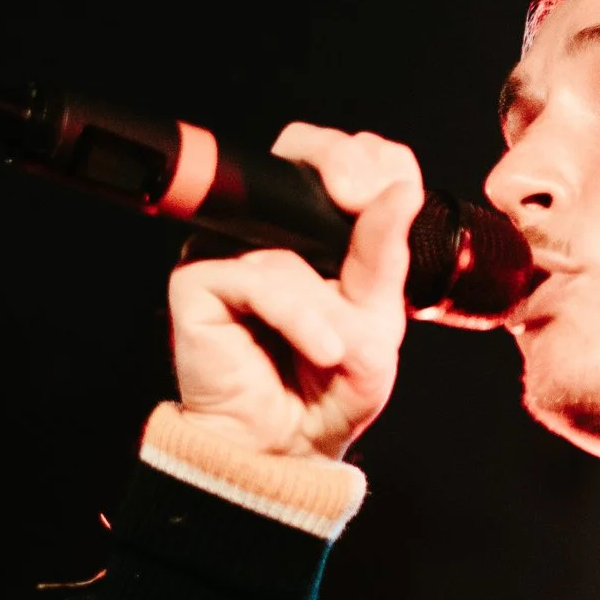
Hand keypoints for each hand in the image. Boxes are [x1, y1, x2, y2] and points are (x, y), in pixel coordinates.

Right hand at [166, 124, 423, 458]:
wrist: (287, 446)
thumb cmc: (331, 386)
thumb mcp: (377, 320)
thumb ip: (385, 255)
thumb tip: (400, 192)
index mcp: (322, 228)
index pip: (349, 157)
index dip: (374, 159)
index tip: (401, 188)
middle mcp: (271, 229)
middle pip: (305, 153)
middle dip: (348, 175)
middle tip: (364, 205)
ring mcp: (230, 249)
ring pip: (290, 241)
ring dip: (330, 301)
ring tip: (339, 349)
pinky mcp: (198, 279)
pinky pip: (256, 276)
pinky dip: (298, 316)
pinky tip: (321, 349)